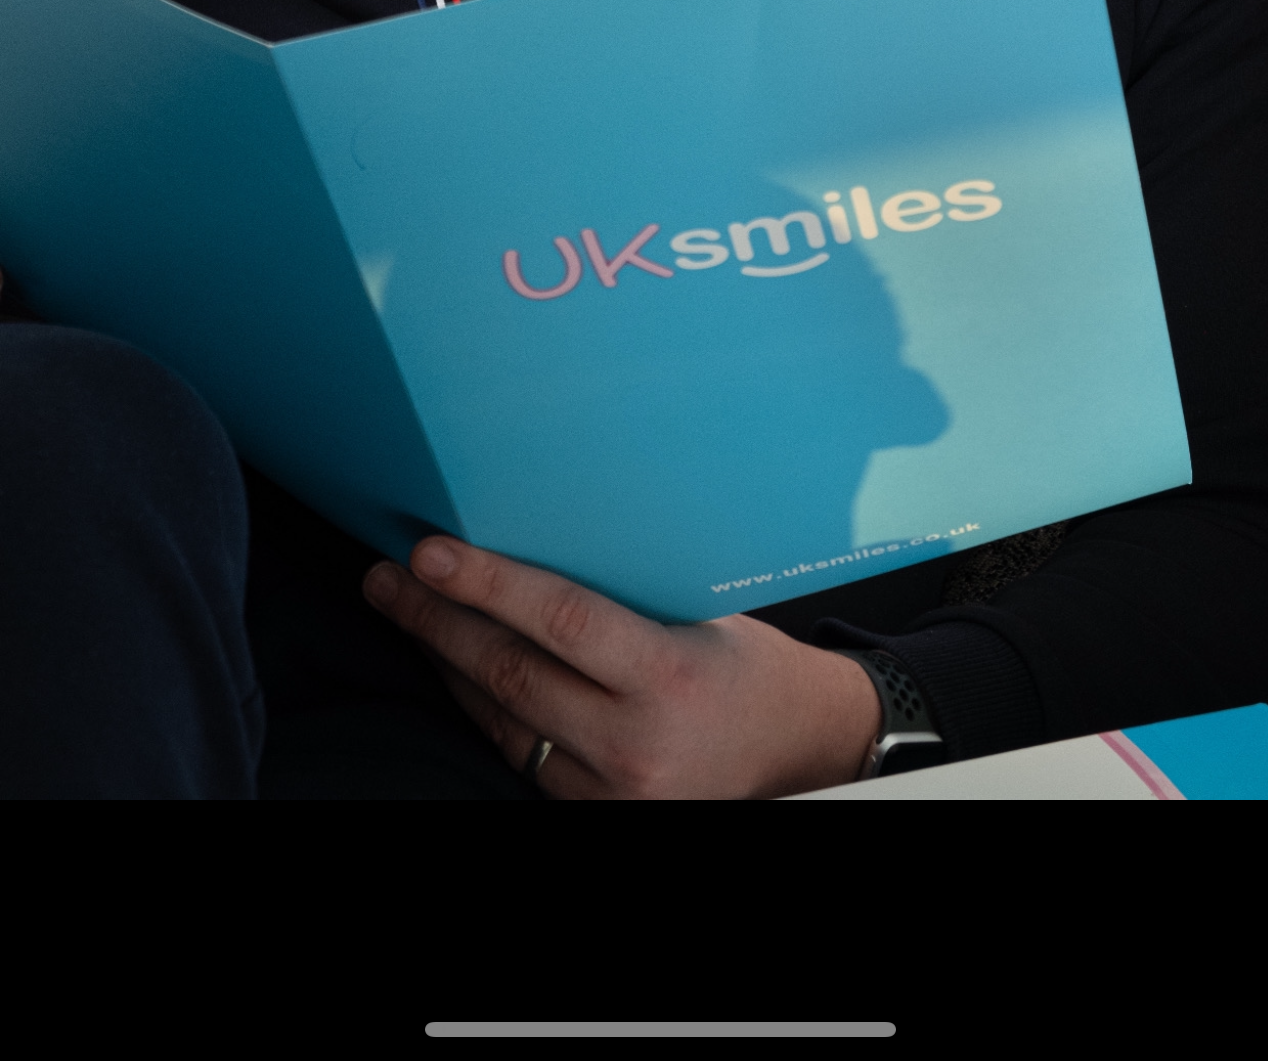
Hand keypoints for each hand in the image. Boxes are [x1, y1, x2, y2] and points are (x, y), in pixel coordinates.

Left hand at [363, 535, 880, 799]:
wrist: (799, 750)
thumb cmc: (745, 664)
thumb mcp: (699, 613)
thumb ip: (621, 593)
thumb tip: (531, 531)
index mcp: (669, 677)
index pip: (560, 621)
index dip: (486, 585)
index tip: (429, 553)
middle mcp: (635, 744)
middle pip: (510, 674)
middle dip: (437, 620)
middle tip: (388, 576)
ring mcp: (612, 792)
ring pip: (501, 719)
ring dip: (445, 662)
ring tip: (405, 611)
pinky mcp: (596, 816)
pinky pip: (517, 755)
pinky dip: (481, 708)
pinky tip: (454, 669)